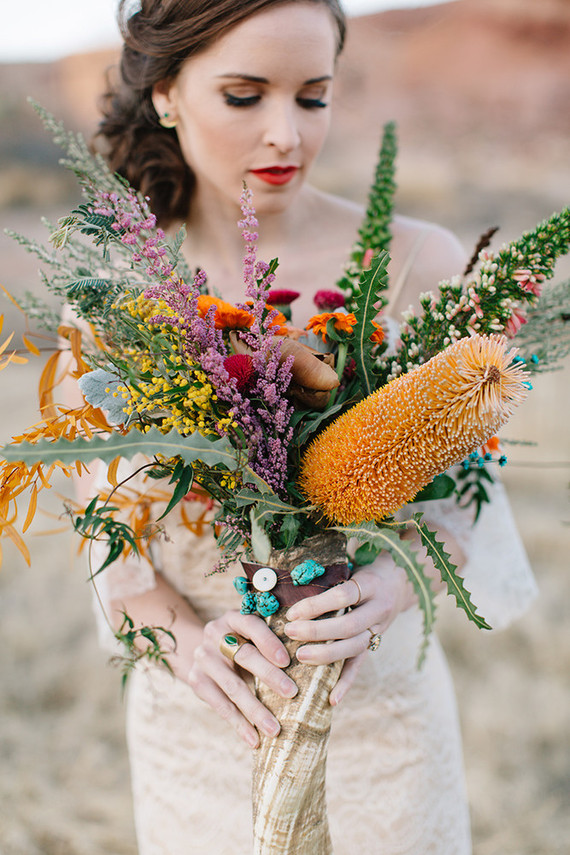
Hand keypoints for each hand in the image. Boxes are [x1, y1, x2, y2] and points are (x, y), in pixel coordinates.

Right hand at [187, 609, 297, 748]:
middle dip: (269, 676)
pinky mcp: (196, 680)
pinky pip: (220, 705)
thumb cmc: (241, 643)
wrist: (198, 648)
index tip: (287, 661)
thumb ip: (273, 641)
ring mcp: (203, 657)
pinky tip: (253, 739)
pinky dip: (239, 724)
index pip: (252, 625)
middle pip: (244, 656)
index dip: (269, 642)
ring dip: (255, 710)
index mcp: (234, 618)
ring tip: (275, 730)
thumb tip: (313, 662)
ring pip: (232, 686)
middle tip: (292, 693)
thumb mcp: (251, 634)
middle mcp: (215, 633)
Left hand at [283, 558, 411, 705]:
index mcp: (371, 584)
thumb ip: (327, 575)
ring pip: (354, 647)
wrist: (399, 580)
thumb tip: (289, 583)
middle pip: (349, 625)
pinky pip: (360, 665)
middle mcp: (379, 608)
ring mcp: (379, 629)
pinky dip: (346, 683)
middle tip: (291, 632)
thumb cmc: (363, 570)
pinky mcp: (375, 644)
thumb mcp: (350, 565)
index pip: (343, 595)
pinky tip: (332, 699)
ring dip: (327, 655)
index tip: (293, 611)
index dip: (317, 604)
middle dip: (317, 631)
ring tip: (300, 656)